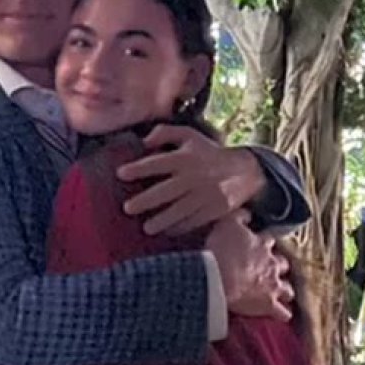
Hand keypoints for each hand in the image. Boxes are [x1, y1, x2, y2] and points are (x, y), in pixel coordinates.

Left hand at [116, 124, 265, 235]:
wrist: (243, 171)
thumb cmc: (207, 153)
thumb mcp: (189, 135)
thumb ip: (165, 132)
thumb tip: (144, 141)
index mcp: (185, 157)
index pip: (157, 162)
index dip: (138, 168)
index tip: (120, 174)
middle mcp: (194, 176)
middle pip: (166, 190)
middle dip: (145, 200)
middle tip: (127, 208)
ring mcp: (205, 194)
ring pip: (180, 210)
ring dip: (162, 220)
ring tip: (147, 228)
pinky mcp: (214, 210)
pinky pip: (194, 221)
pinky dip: (180, 227)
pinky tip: (167, 231)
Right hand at [205, 214, 293, 322]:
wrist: (220, 278)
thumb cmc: (221, 250)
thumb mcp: (227, 224)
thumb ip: (240, 216)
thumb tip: (249, 213)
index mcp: (262, 245)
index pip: (269, 241)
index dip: (265, 243)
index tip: (261, 244)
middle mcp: (272, 264)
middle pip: (282, 265)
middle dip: (279, 267)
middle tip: (273, 269)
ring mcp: (272, 286)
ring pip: (287, 288)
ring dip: (285, 290)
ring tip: (283, 293)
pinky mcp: (269, 305)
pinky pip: (282, 312)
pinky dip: (283, 314)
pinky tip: (283, 315)